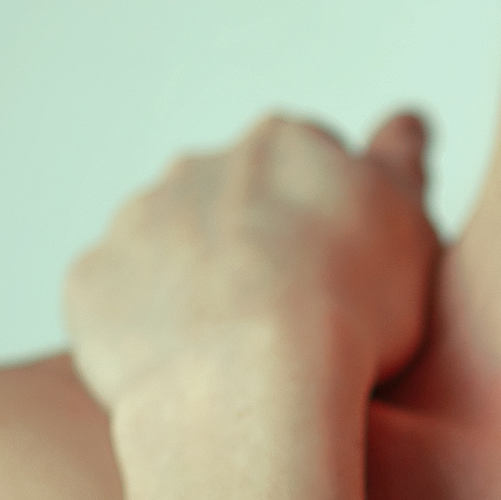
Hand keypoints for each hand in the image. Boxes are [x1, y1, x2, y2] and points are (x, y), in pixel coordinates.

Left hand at [63, 109, 437, 415]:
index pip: (306, 163)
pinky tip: (181, 368)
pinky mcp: (91, 280)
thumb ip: (401, 164)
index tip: (339, 270)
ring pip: (167, 246)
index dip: (324, 218)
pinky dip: (142, 325)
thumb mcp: (409, 225)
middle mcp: (200, 165)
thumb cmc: (349, 308)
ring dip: (192, 281)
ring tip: (231, 352)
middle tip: (284, 315)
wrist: (249, 378)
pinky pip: (116, 298)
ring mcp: (137, 220)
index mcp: (281, 145)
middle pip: (228, 198)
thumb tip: (403, 121)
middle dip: (250, 243)